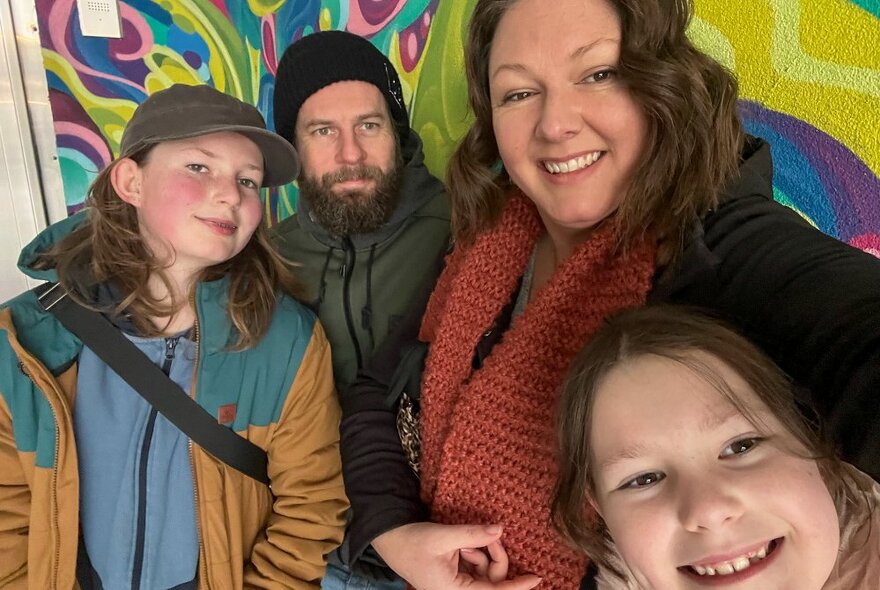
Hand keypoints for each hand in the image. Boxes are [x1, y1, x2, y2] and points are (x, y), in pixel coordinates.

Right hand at [372, 522, 541, 589]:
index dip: (517, 586)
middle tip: (490, 535)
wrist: (390, 539)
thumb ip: (474, 535)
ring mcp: (457, 583)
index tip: (536, 578)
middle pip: (492, 580)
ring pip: (485, 572)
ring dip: (483, 553)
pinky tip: (463, 543)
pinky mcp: (455, 574)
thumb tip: (501, 529)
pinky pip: (475, 567)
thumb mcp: (444, 537)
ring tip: (465, 540)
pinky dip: (476, 552)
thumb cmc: (412, 542)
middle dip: (495, 557)